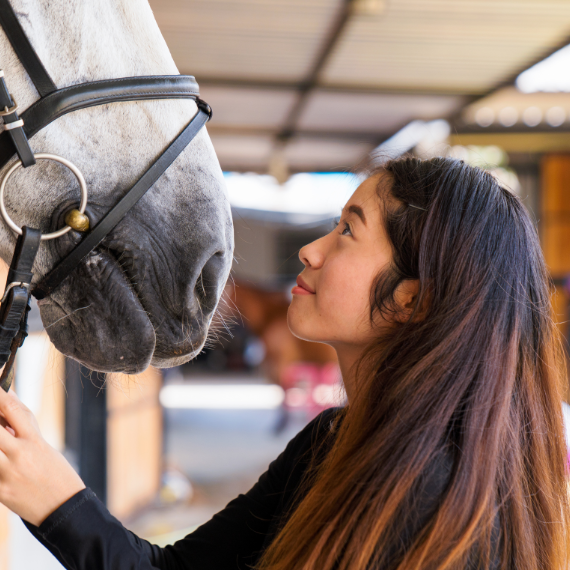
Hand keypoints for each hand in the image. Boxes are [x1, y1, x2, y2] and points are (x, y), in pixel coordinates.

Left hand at [0, 387, 84, 525]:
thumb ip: (23, 425)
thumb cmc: (55, 472)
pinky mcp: (0, 492)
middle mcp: (20, 454)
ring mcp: (8, 474)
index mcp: (35, 440)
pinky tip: (0, 458)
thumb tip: (8, 399)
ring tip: (1, 440)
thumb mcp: (43, 445)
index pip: (12, 409)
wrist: (63, 507)